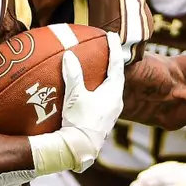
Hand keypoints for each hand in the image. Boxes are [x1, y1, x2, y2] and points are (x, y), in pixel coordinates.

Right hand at [34, 32, 125, 173]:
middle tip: (106, 51)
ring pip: (110, 91)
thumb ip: (73, 74)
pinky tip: (89, 93)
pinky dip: (98, 92)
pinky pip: (103, 101)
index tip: (112, 36)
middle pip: (116, 78)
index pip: (117, 65)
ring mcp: (110, 113)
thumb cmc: (80, 121)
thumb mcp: (75, 96)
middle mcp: (116, 102)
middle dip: (111, 64)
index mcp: (113, 92)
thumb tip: (69, 55)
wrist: (79, 149)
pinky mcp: (103, 122)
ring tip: (97, 71)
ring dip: (105, 79)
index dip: (114, 49)